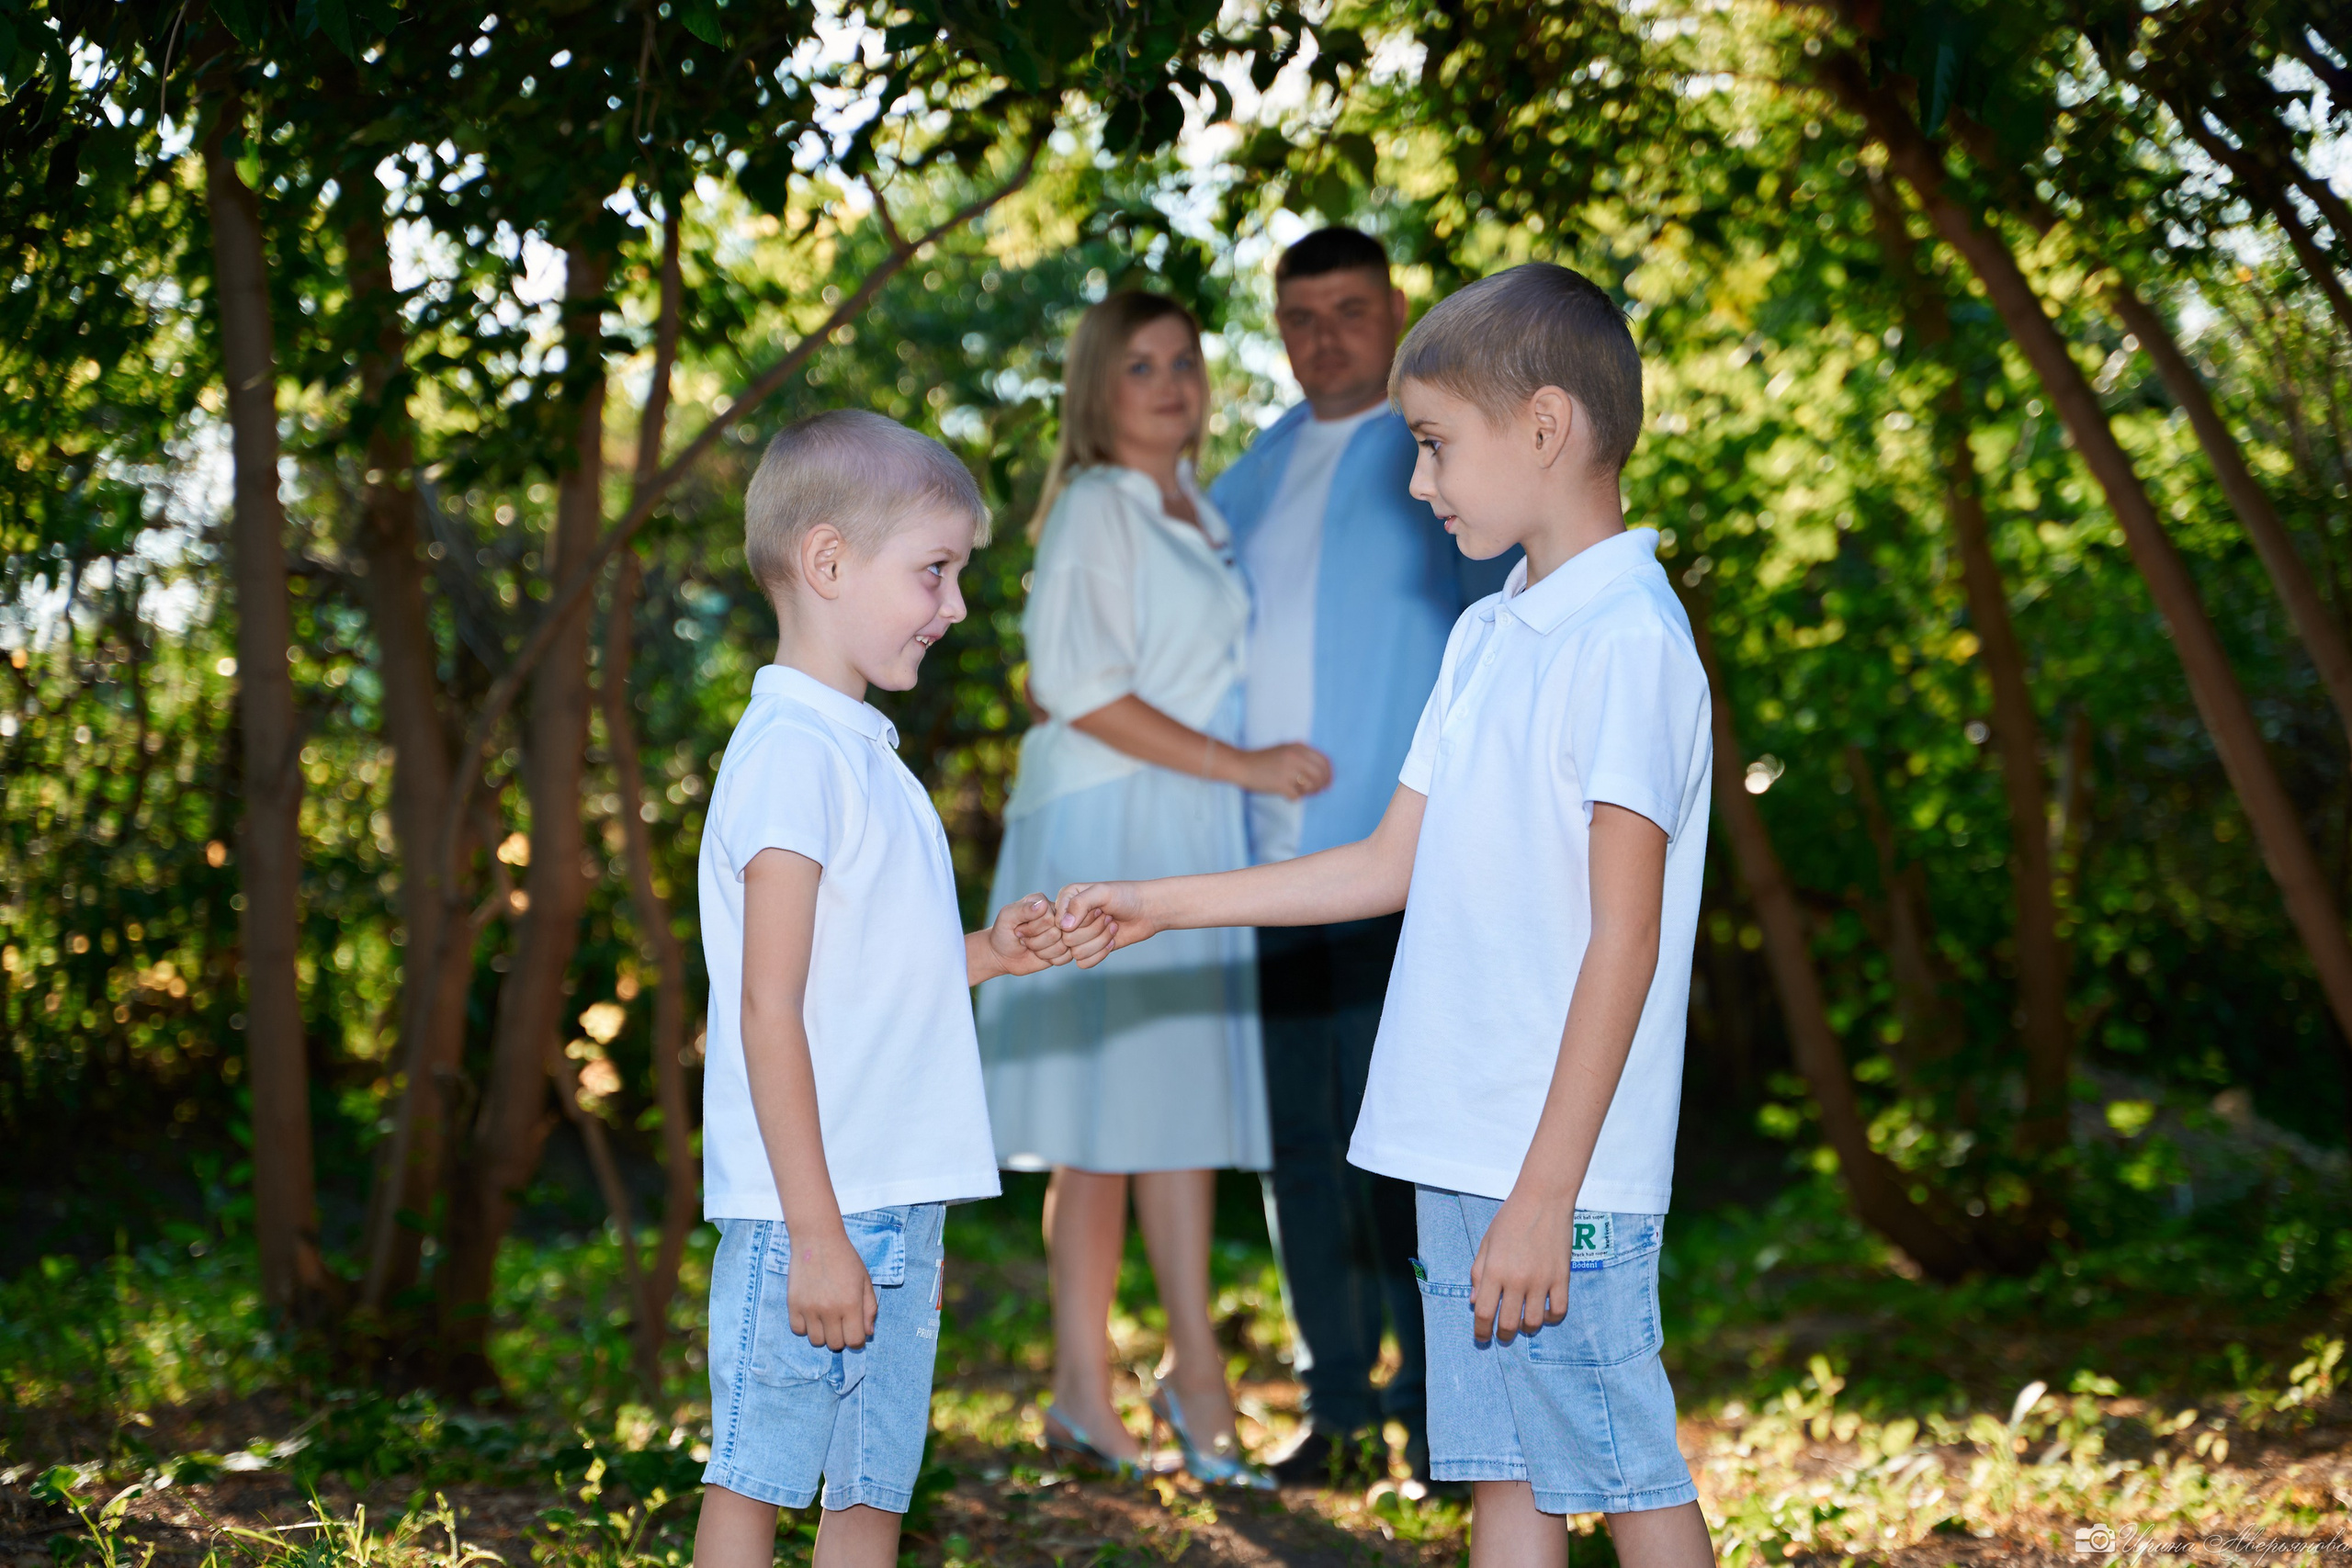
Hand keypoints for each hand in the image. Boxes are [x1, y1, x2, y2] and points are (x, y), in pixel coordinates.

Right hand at [787, 1222, 878, 1350]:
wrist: (817, 1240)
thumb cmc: (845, 1259)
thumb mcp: (865, 1281)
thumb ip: (870, 1309)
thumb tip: (867, 1334)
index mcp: (851, 1304)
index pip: (855, 1341)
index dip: (857, 1339)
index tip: (854, 1329)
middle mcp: (829, 1310)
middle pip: (835, 1344)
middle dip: (841, 1337)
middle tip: (840, 1321)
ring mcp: (809, 1308)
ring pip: (816, 1341)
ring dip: (823, 1333)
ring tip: (825, 1317)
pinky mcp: (793, 1305)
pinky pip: (798, 1330)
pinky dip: (805, 1326)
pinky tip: (811, 1313)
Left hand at [991, 893, 1069, 976]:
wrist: (1002, 955)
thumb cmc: (1002, 933)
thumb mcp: (1006, 918)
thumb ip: (1023, 909)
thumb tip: (1043, 904)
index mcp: (1042, 901)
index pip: (1048, 917)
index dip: (1031, 929)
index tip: (1018, 928)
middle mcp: (1055, 914)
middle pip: (1056, 932)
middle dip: (1035, 941)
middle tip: (1024, 939)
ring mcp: (1061, 931)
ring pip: (1061, 946)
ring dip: (1041, 951)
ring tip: (1031, 946)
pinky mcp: (1064, 947)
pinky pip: (1066, 956)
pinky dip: (1050, 959)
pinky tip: (1040, 955)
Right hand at [1055, 880, 1158, 965]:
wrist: (1147, 911)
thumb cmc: (1126, 896)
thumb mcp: (1102, 892)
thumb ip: (1080, 904)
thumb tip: (1063, 926)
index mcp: (1066, 899)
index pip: (1058, 922)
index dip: (1081, 920)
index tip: (1099, 909)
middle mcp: (1068, 918)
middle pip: (1068, 939)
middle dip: (1094, 930)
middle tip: (1107, 916)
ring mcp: (1078, 935)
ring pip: (1077, 953)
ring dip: (1100, 940)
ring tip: (1111, 925)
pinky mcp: (1089, 950)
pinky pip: (1084, 963)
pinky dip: (1101, 953)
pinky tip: (1111, 939)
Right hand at [1234, 741, 1332, 800]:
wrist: (1241, 765)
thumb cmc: (1263, 760)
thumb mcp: (1285, 750)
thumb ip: (1303, 757)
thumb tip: (1324, 776)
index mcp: (1298, 747)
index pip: (1324, 761)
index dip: (1329, 774)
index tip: (1328, 784)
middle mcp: (1295, 757)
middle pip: (1321, 775)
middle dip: (1321, 786)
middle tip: (1315, 792)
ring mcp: (1287, 770)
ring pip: (1311, 786)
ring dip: (1308, 793)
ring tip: (1298, 791)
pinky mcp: (1280, 784)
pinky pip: (1297, 796)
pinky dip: (1294, 797)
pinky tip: (1286, 794)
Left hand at [1469, 1193, 1571, 1345]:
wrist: (1543, 1199)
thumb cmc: (1510, 1218)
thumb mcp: (1486, 1243)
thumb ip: (1478, 1273)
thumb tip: (1473, 1301)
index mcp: (1494, 1270)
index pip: (1483, 1312)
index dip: (1481, 1331)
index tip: (1482, 1338)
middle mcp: (1517, 1279)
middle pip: (1508, 1323)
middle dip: (1503, 1335)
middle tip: (1502, 1335)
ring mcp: (1541, 1280)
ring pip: (1534, 1322)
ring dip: (1526, 1328)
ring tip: (1523, 1323)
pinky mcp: (1562, 1278)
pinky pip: (1559, 1310)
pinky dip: (1551, 1318)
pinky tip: (1545, 1313)